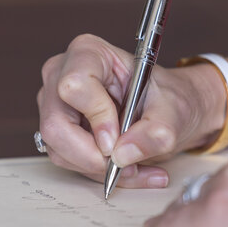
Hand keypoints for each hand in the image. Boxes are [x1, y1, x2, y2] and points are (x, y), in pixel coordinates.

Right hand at [37, 34, 227, 187]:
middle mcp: (61, 75)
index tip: (119, 138)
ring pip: (59, 150)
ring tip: (135, 167)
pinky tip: (126, 169)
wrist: (165, 110)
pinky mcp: (56, 131)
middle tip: (125, 165)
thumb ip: (156, 132)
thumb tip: (124, 154)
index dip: (96, 117)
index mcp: (88, 53)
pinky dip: (98, 173)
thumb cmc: (165, 98)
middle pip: (55, 125)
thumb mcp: (173, 112)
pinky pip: (67, 161)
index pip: (74, 86)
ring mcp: (54, 104)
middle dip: (91, 155)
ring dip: (99, 168)